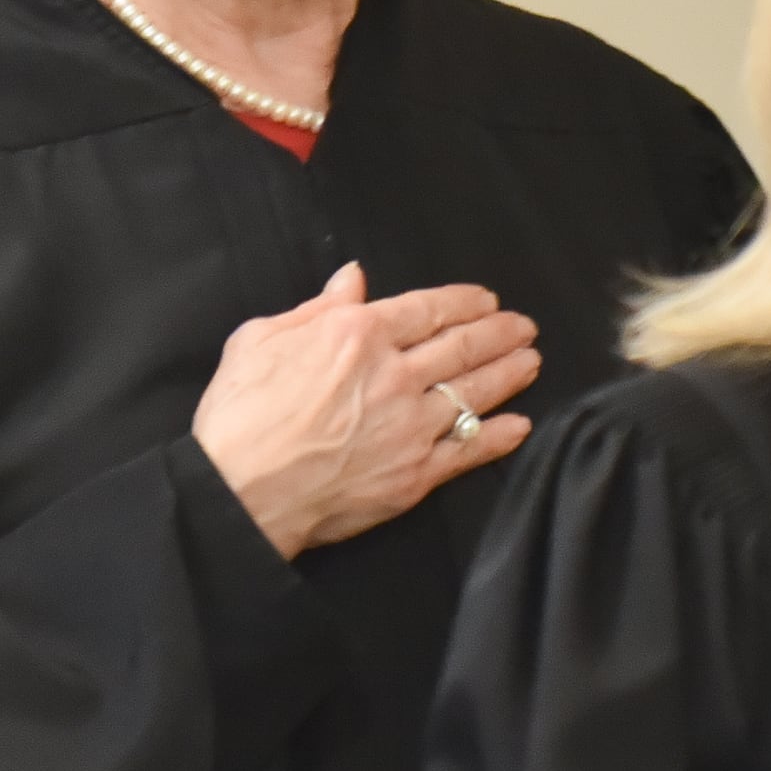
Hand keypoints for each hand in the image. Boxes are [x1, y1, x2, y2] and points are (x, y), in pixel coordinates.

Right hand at [190, 261, 540, 557]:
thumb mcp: (259, 339)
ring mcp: (411, 426)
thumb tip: (352, 279)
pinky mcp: (415, 474)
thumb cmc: (239, 415)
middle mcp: (394, 375)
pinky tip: (520, 426)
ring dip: (509, 373)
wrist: (240, 491)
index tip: (486, 300)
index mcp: (358, 335)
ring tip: (531, 361)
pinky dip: (499, 437)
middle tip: (524, 326)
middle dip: (499, 333)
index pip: (427, 309)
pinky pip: (468, 451)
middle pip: (461, 347)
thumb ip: (315, 308)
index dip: (463, 301)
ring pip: (474, 393)